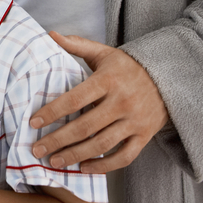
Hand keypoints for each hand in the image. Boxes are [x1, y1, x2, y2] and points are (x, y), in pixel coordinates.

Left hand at [30, 32, 168, 173]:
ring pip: (102, 145)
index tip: (34, 122)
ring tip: (54, 161)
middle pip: (85, 126)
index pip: (75, 99)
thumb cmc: (127, 67)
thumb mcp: (103, 52)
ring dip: (76, 155)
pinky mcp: (144, 136)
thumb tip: (49, 33)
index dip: (53, 112)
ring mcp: (135, 121)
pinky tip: (84, 168)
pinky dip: (104, 167)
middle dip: (58, 140)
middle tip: (37, 149)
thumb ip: (76, 45)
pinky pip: (124, 157)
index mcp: (108, 80)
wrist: (169, 78)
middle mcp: (122, 102)